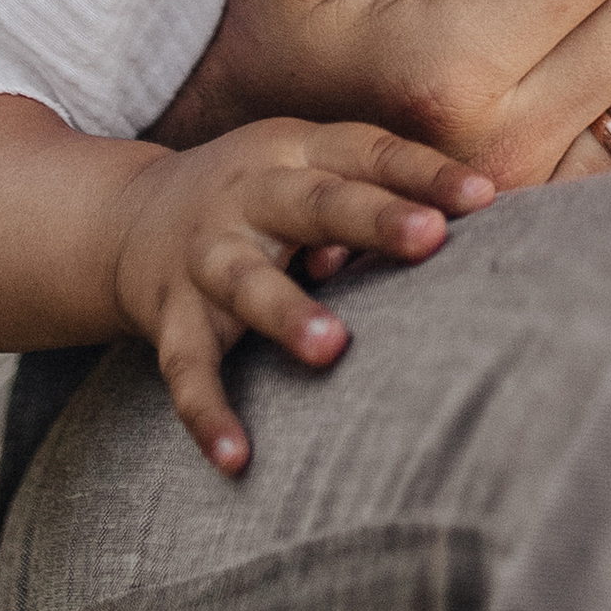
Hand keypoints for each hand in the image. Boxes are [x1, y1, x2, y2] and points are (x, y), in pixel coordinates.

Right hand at [112, 121, 493, 472]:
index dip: (424, 173)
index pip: (367, 153)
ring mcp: (205, 256)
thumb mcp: (312, 168)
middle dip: (371, 220)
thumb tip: (484, 215)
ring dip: (286, 313)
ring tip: (331, 348)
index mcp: (295, 152)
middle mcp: (248, 197)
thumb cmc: (264, 196)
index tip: (483, 197)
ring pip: (246, 282)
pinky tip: (236, 458)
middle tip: (429, 238)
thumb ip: (381, 192)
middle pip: (313, 204)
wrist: (126, 218)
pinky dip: (208, 412)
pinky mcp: (172, 318)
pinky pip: (187, 369)